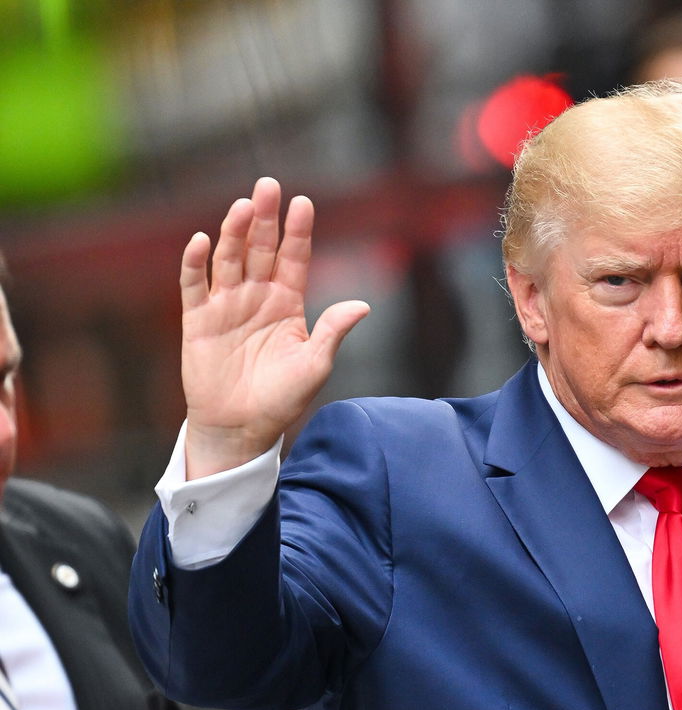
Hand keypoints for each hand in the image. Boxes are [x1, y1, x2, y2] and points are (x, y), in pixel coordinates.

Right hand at [179, 177, 368, 478]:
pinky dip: (195, 263)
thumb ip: (333, 331)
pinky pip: (194, 285)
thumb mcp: (315, 365)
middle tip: (268, 186)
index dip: (298, 231)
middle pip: (261, 248)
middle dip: (265, 218)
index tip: (304, 202)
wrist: (242, 427)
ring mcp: (226, 305)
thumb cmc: (282, 398)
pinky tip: (201, 241)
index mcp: (288, 303)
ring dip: (234, 232)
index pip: (294, 258)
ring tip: (242, 207)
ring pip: (229, 259)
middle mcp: (257, 296)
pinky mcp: (197, 320)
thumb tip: (363, 305)